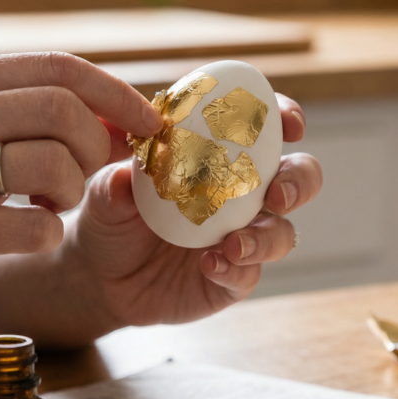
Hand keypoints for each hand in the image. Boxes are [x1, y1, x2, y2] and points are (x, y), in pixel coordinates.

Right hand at [0, 53, 160, 320]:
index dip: (115, 92)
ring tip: (51, 203)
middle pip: (60, 108)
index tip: (149, 122)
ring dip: (72, 191)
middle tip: (87, 173)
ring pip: (51, 162)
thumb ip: (22, 112)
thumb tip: (117, 114)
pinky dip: (49, 232)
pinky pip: (33, 225)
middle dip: (95, 144)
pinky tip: (29, 233)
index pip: (56, 65)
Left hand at [54, 94, 321, 340]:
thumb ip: (117, 182)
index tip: (289, 123)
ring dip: (267, 237)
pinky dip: (236, 269)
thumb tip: (128, 176)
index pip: (267, 129)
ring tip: (235, 244)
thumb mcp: (105, 193)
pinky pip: (249, 275)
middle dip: (298, 182)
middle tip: (276, 192)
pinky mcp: (232, 279)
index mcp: (223, 156)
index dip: (287, 119)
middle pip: (298, 179)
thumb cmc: (111, 215)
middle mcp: (244, 195)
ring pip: (283, 234)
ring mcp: (243, 238)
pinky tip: (211, 265)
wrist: (100, 275)